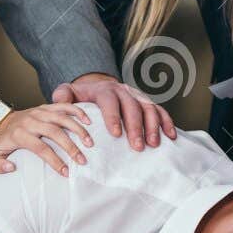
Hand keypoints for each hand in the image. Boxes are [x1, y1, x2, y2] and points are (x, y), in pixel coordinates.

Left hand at [0, 103, 94, 175]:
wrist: (3, 121)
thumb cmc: (4, 142)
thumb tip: (12, 167)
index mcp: (20, 134)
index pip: (41, 148)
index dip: (54, 161)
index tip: (66, 172)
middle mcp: (31, 121)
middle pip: (55, 133)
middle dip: (70, 147)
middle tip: (82, 161)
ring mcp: (40, 112)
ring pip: (62, 118)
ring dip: (78, 130)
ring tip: (90, 143)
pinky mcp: (46, 107)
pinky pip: (64, 106)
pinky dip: (77, 111)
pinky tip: (88, 121)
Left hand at [51, 72, 175, 148]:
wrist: (95, 86)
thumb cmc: (81, 96)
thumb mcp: (68, 93)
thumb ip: (63, 97)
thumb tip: (61, 102)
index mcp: (104, 89)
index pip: (110, 101)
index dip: (114, 116)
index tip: (116, 134)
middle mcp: (123, 90)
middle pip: (132, 107)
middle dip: (136, 127)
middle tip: (137, 146)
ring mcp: (137, 96)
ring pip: (149, 108)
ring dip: (153, 126)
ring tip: (153, 144)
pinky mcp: (146, 103)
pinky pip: (160, 110)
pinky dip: (166, 122)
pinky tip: (170, 136)